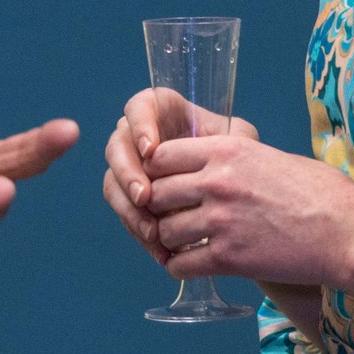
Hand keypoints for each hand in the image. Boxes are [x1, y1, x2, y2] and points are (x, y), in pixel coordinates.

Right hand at [102, 86, 257, 268]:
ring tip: (151, 230)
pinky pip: (123, 211)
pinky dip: (137, 229)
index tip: (151, 151)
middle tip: (144, 196)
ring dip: (127, 207)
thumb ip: (236, 136)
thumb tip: (228, 143)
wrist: (230, 192)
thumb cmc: (234, 157)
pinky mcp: (131, 198)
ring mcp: (132, 168)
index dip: (139, 126)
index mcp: (162, 112)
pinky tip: (156, 246)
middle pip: (118, 146)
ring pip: (113, 182)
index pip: (140, 107)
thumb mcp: (240, 142)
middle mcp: (139, 137)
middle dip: (127, 173)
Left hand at [138, 134, 353, 286]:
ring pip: (164, 231)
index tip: (168, 184)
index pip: (161, 155)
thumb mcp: (272, 156)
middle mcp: (217, 181)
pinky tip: (192, 265)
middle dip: (159, 208)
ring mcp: (220, 220)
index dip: (158, 172)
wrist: (348, 232)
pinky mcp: (228, 258)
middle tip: (172, 217)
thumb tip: (210, 164)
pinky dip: (180, 267)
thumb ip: (234, 159)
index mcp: (227, 149)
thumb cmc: (321, 193)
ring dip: (170, 240)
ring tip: (185, 244)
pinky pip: (180, 265)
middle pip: (156, 193)